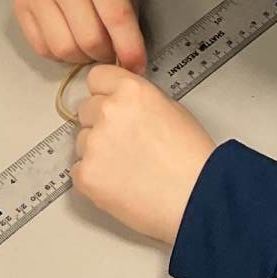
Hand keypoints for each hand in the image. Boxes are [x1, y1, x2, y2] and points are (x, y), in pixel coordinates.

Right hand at [17, 0, 145, 71]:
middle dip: (106, 54)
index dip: (130, 47)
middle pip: (88, 38)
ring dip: (82, 58)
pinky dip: (60, 54)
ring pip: (63, 49)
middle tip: (111, 49)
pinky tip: (69, 39)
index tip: (138, 66)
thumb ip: (127, 12)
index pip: (115, 16)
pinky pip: (42, 48)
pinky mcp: (19, 6)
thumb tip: (129, 57)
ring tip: (89, 45)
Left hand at [71, 66, 214, 244]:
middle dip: (101, 123)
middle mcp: (107, 111)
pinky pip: (79, 169)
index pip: (97, 78)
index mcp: (130, 90)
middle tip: (125, 143)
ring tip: (128, 167)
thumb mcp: (171, 109)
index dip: (105, 92)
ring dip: (97, 151)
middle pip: (86, 109)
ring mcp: (93, 144)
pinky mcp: (86, 175)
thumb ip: (139, 99)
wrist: (197, 199)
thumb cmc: (193, 160)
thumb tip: (123, 103)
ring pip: (82, 140)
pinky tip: (120, 183)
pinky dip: (94, 177)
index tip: (110, 103)